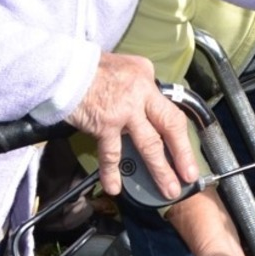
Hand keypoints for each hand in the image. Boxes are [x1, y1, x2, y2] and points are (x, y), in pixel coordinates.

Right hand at [66, 52, 197, 199]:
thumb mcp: (126, 67)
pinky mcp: (105, 123)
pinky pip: (111, 153)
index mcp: (148, 79)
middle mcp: (142, 93)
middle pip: (170, 126)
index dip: (182, 135)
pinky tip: (115, 187)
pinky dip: (112, 172)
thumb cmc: (90, 68)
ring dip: (159, 170)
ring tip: (167, 189)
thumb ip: (140, 85)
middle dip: (182, 154)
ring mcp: (125, 110)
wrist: (64, 69)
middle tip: (189, 176)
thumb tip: (148, 104)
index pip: (171, 110)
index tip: (188, 153)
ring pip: (148, 144)